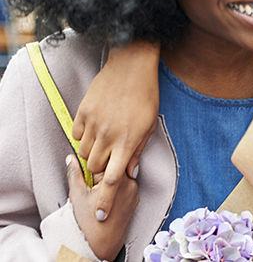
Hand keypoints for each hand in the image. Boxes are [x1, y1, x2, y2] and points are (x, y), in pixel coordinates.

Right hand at [66, 155, 138, 260]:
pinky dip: (115, 189)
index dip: (93, 161)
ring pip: (119, 178)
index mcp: (116, 178)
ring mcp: (134, 192)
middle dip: (102, 171)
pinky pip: (125, 188)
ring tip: (96, 194)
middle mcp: (130, 183)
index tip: (86, 163)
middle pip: (114, 168)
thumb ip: (75, 173)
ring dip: (109, 180)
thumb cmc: (88, 223)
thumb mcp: (77, 195)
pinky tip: (105, 199)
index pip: (104, 159)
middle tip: (91, 182)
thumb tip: (71, 157)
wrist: (101, 245)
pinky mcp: (135, 200)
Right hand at [72, 40, 159, 221]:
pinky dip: (83, 137)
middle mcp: (109, 136)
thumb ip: (137, 150)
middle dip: (99, 169)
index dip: (106, 199)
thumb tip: (130, 172)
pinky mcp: (83, 112)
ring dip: (91, 153)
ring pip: (83, 153)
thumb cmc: (146, 96)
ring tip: (103, 140)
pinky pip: (76, 135)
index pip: (113, 180)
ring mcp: (94, 124)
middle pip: (93, 168)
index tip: (101, 212)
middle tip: (107, 159)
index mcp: (128, 142)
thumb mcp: (148, 125)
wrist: (131, 67)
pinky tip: (95, 127)